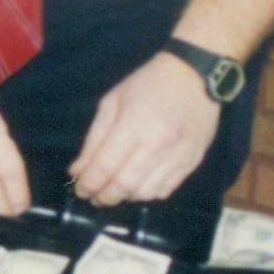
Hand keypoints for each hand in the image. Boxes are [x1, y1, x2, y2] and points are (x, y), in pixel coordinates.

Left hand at [69, 53, 220, 206]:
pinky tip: (138, 186)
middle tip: (94, 197)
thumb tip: (78, 171)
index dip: (88, 184)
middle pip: (125, 185)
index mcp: (133, 124)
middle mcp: (158, 144)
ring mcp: (178, 155)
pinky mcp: (193, 161)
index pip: (105, 167)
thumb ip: (94, 139)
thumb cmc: (147, 84)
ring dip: (126, 197)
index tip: (80, 189)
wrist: (195, 76)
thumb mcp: (112, 102)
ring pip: (146, 193)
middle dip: (105, 197)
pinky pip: (166, 189)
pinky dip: (148, 194)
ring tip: (115, 191)